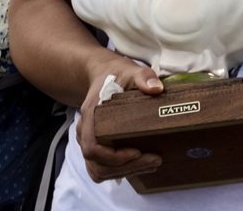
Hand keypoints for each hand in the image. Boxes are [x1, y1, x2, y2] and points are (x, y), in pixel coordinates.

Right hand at [77, 56, 165, 181]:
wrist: (103, 75)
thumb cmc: (117, 75)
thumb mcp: (131, 71)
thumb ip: (143, 77)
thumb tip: (156, 88)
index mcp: (91, 114)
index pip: (92, 147)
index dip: (113, 156)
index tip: (137, 152)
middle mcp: (85, 131)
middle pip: (97, 163)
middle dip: (126, 167)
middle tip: (154, 161)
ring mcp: (89, 140)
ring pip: (98, 170)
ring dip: (124, 172)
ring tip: (151, 165)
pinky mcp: (96, 146)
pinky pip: (100, 168)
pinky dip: (118, 172)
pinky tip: (139, 166)